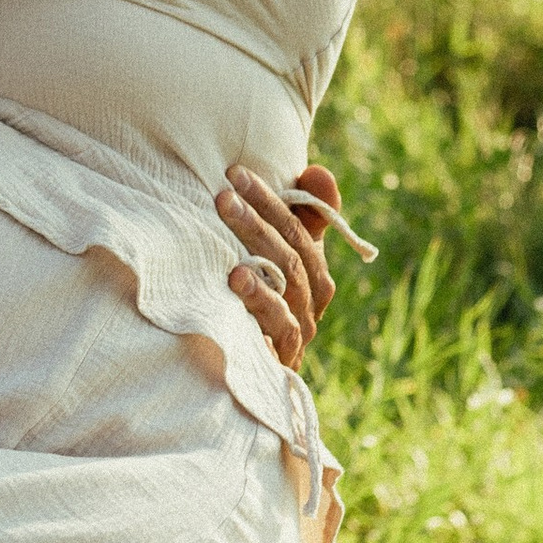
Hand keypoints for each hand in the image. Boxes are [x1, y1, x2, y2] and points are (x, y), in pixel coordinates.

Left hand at [218, 160, 341, 365]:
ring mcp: (298, 331)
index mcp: (314, 272)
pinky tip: (236, 292)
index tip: (235, 173)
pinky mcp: (281, 357)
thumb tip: (319, 171)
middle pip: (291, 258)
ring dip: (259, 271)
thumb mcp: (276, 256)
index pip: (298, 228)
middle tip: (223, 197)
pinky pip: (277, 332)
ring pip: (286, 292)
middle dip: (257, 224)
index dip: (270, 200)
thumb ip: (301, 215)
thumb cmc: (261, 301)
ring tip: (232, 260)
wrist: (248, 371)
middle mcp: (311, 301)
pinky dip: (260, 311)